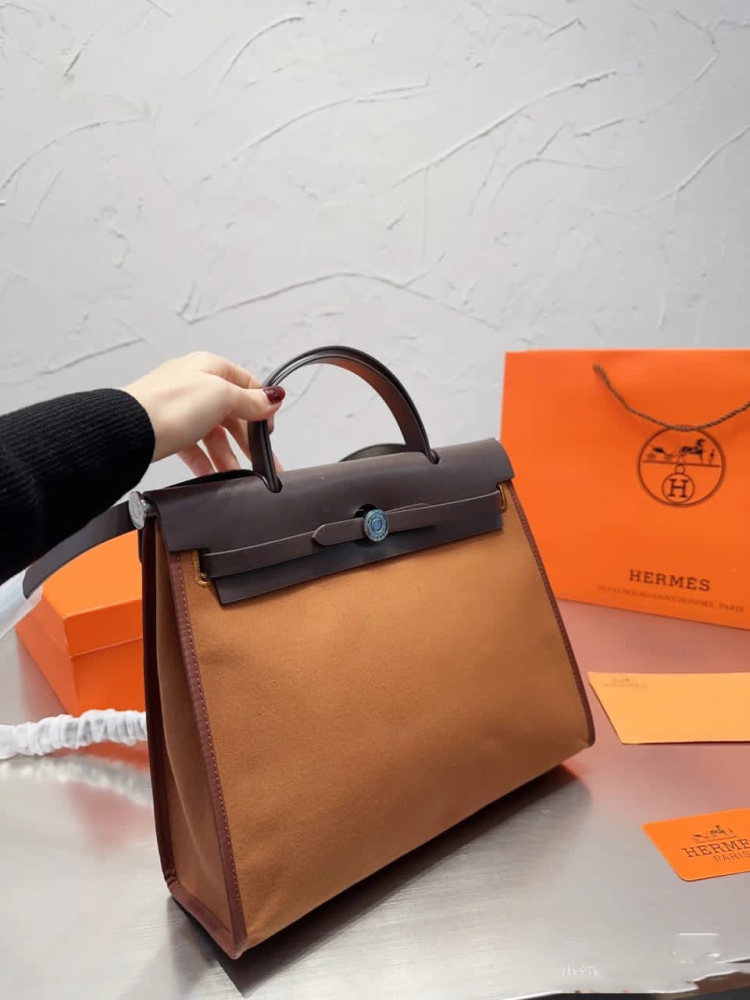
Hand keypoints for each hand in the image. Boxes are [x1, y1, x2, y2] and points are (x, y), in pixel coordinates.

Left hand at [124, 352, 283, 475]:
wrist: (128, 431)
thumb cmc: (171, 405)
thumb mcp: (223, 396)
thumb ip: (251, 400)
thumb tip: (274, 398)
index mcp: (209, 367)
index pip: (246, 385)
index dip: (262, 407)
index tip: (270, 430)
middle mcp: (194, 384)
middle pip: (231, 413)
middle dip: (247, 439)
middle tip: (263, 462)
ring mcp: (178, 407)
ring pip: (213, 433)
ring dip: (227, 455)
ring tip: (239, 476)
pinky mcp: (166, 430)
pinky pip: (193, 447)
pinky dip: (205, 462)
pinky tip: (213, 476)